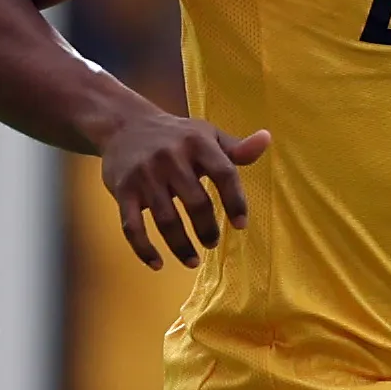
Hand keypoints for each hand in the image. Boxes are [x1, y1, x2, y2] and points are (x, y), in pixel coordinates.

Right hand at [102, 108, 269, 268]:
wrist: (124, 125)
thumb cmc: (176, 135)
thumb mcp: (207, 134)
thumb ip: (236, 147)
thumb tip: (266, 139)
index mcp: (197, 143)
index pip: (224, 173)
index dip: (236, 200)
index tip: (241, 225)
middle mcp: (170, 158)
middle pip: (196, 201)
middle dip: (207, 228)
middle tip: (213, 242)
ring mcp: (145, 176)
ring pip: (165, 219)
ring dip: (180, 245)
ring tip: (193, 261)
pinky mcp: (123, 191)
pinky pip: (132, 225)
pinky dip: (143, 248)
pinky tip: (157, 264)